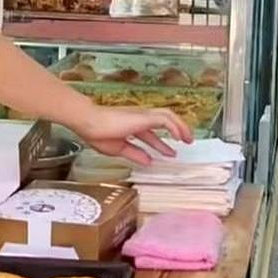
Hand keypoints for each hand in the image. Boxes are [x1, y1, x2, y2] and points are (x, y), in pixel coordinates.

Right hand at [74, 106, 192, 165]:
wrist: (89, 122)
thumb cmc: (97, 133)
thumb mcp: (119, 149)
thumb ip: (135, 154)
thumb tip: (148, 161)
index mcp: (131, 126)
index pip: (151, 134)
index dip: (161, 144)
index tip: (170, 153)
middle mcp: (139, 118)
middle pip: (163, 120)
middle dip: (176, 130)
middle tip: (187, 140)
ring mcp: (142, 116)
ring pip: (168, 116)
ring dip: (180, 127)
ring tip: (188, 138)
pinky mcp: (144, 117)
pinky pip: (166, 120)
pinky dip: (175, 127)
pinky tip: (180, 136)